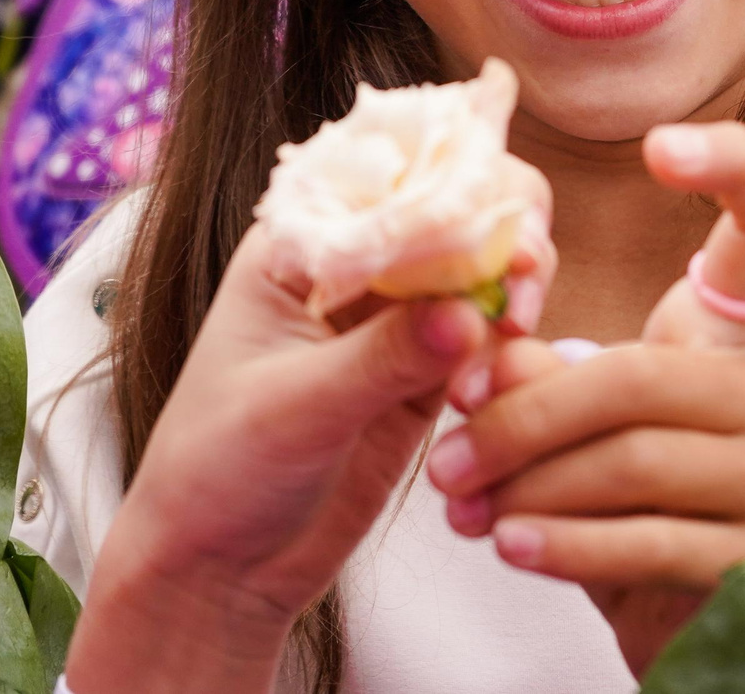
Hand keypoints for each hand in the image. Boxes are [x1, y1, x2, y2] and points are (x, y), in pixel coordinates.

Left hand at [63, 221, 502, 693]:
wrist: (219, 567)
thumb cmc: (218, 471)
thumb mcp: (292, 408)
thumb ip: (381, 358)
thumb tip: (468, 314)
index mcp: (301, 242)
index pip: (389, 178)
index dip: (455, 181)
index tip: (499, 225)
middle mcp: (355, 263)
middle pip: (452, 203)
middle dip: (501, 222)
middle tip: (525, 274)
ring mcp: (397, 315)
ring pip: (483, 262)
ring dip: (516, 279)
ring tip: (519, 326)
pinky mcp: (431, 369)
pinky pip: (490, 332)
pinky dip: (510, 340)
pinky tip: (502, 376)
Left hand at [426, 124, 744, 690]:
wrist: (689, 642)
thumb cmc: (614, 513)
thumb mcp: (563, 431)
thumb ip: (529, 374)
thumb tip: (479, 346)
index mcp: (728, 340)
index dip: (732, 166)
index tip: (658, 146)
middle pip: (637, 373)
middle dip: (523, 414)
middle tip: (447, 449)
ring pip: (634, 459)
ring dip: (529, 484)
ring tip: (461, 505)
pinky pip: (650, 538)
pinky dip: (566, 543)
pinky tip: (512, 545)